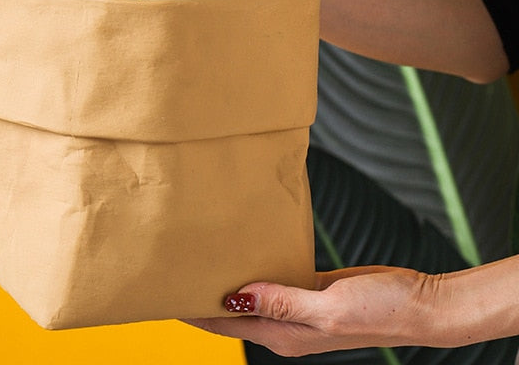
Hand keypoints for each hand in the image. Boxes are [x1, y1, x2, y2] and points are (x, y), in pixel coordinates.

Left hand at [185, 266, 455, 355]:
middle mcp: (285, 324)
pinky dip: (254, 267)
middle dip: (201, 294)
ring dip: (227, 278)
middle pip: (231, 311)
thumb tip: (235, 298)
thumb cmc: (381, 308)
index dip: (192, 311)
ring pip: (250, 293)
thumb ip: (283, 301)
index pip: (224, 324)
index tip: (163, 293)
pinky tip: (243, 248)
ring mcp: (297, 307)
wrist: (419, 304)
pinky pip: (273, 279)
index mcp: (284, 334)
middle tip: (173, 266)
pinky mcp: (309, 289)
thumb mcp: (329, 306)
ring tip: (199, 254)